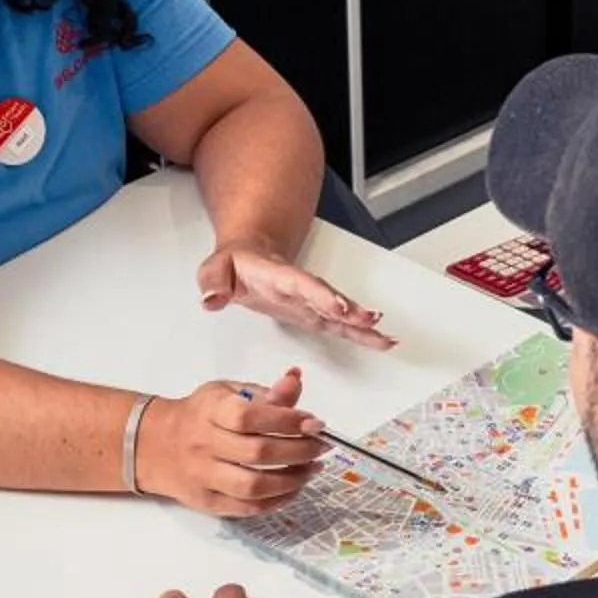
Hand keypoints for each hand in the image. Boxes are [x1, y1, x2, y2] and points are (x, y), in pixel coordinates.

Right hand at [135, 371, 328, 515]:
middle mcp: (203, 445)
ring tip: (313, 469)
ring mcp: (203, 477)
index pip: (250, 417)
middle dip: (299, 451)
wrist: (155, 446)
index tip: (316, 423)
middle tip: (322, 447)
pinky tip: (294, 488)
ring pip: (253, 486)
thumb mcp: (228, 392)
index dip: (287, 420)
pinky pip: (246, 508)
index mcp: (210, 411)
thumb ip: (264, 392)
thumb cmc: (201, 414)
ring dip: (292, 480)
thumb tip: (294, 380)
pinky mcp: (206, 502)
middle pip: (257, 453)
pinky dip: (276, 501)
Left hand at [199, 244, 397, 349]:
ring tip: (385, 338)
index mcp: (278, 276)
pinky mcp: (314, 313)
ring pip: (340, 313)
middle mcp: (300, 288)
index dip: (321, 296)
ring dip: (362, 325)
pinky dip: (361, 333)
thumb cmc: (233, 265)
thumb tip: (211, 298)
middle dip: (351, 311)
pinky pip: (341, 324)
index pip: (302, 285)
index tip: (338, 307)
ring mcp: (310, 302)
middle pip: (329, 298)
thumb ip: (212, 282)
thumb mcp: (213, 269)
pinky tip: (381, 341)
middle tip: (371, 321)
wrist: (248, 256)